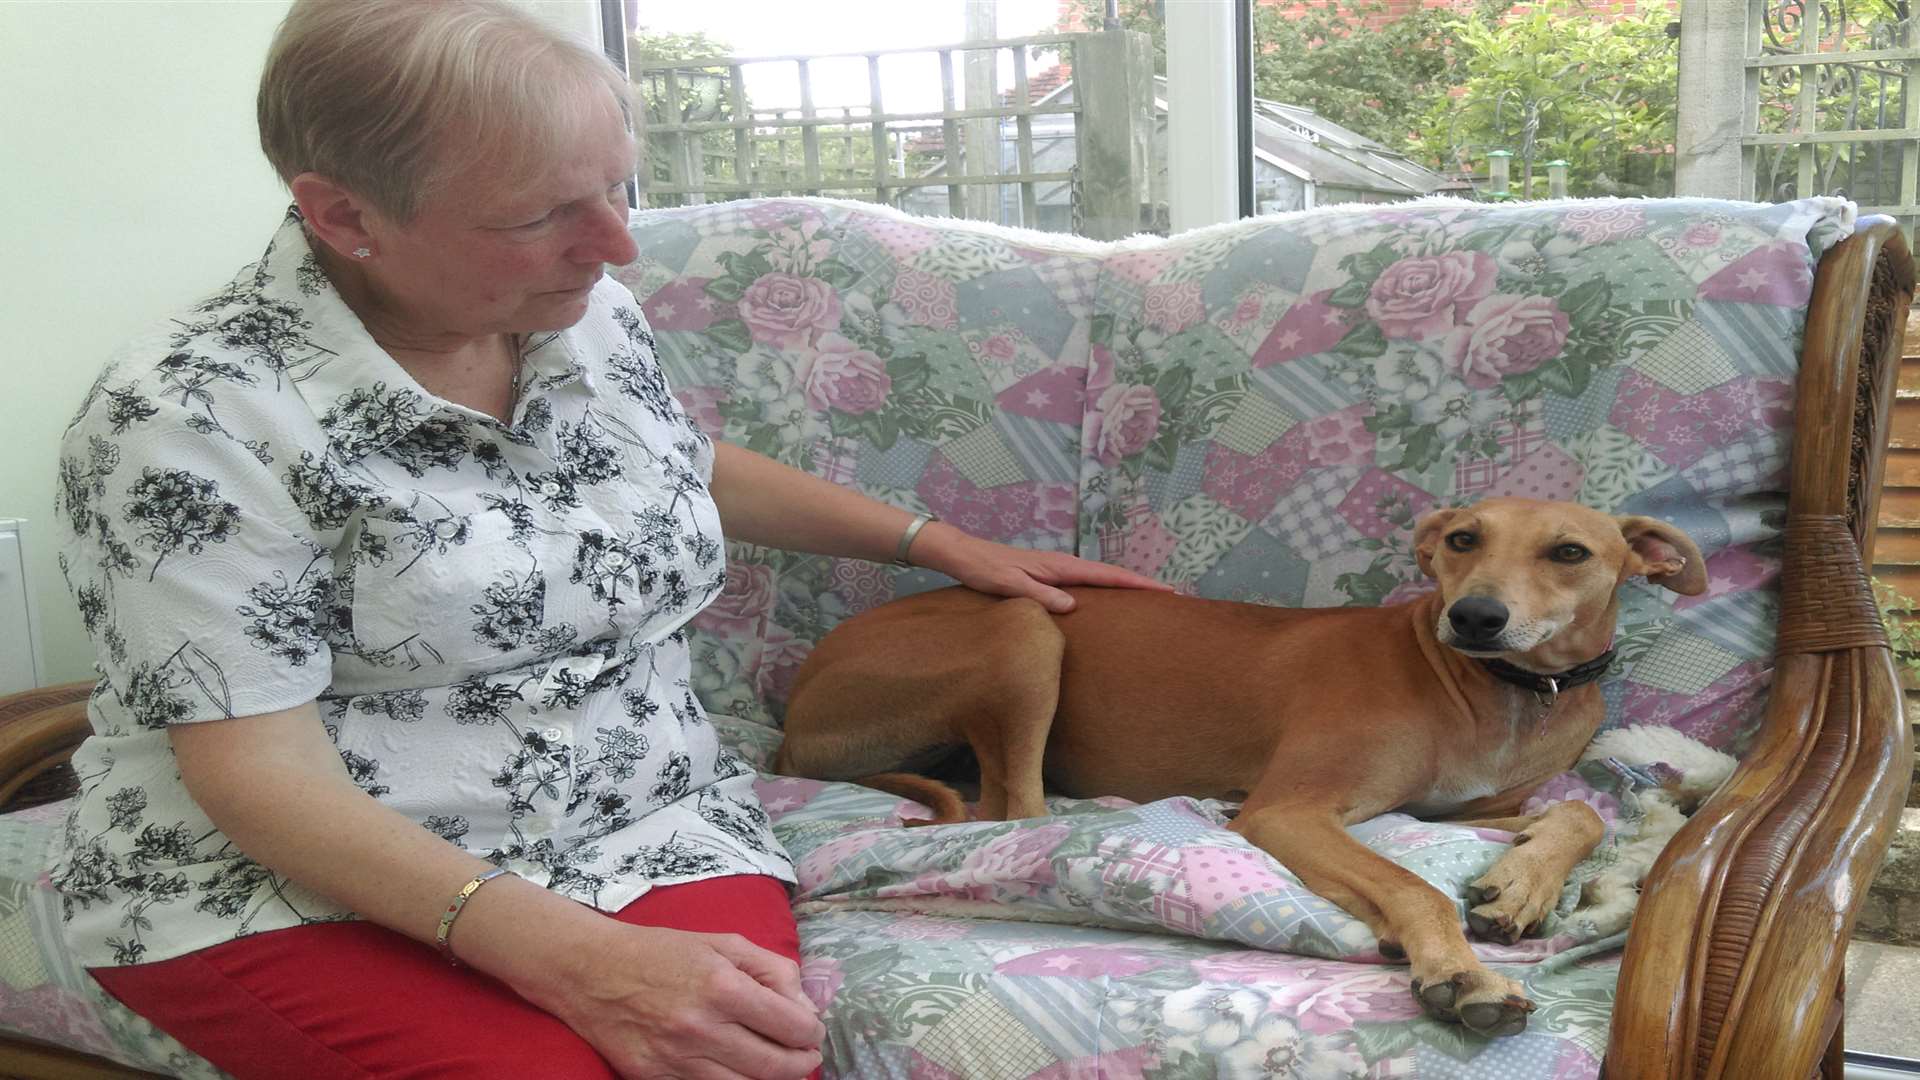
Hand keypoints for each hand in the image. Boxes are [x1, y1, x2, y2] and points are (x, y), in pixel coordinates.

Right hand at [533, 923, 824, 1079]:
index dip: (812, 1033)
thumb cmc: (662, 951)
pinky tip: (741, 1071)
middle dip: (802, 1063)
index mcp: (722, 986)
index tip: (813, 1031)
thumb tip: (803, 1005)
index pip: (791, 1026)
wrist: (591, 970)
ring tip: (779, 1066)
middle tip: (806, 1055)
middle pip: (774, 1066)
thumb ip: (772, 969)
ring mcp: (675, 1058)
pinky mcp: (653, 1077)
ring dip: (772, 1079)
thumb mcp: (724, 942)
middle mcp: (701, 1027)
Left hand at [909, 523, 1172, 612]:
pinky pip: (1086, 583)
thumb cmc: (984, 569)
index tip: (1166, 591)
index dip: (1138, 584)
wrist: (963, 554)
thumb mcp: (1009, 584)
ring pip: (1100, 579)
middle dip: (1141, 585)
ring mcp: (1057, 570)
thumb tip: (1073, 605)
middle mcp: (1063, 565)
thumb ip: (1040, 595)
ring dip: (1125, 587)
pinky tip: (1106, 601)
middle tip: (1171, 596)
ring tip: (1149, 600)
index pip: (1108, 575)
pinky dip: (1104, 589)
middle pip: (1111, 575)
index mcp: (1060, 566)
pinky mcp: (1048, 576)